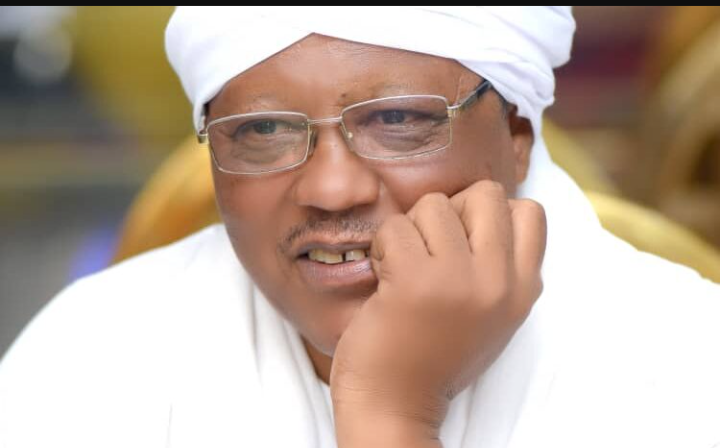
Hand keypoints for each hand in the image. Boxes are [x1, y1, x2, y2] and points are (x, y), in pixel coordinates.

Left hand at [330, 180, 546, 446]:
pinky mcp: (415, 280)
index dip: (488, 215)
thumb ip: (498, 266)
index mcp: (523, 290)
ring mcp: (458, 280)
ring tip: (403, 268)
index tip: (461, 243)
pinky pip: (396, 226)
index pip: (529, 211)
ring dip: (409, 229)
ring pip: (434, 203)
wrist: (396, 405)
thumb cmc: (432, 355)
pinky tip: (383, 277)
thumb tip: (480, 203)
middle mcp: (499, 282)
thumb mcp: (489, 315)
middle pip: (484, 193)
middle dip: (450, 211)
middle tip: (430, 250)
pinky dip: (382, 245)